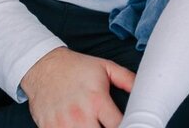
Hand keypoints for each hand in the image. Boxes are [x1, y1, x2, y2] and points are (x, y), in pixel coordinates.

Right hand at [20, 47, 134, 127]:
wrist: (43, 66)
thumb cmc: (76, 67)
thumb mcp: (105, 67)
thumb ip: (127, 79)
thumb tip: (145, 89)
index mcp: (97, 100)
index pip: (119, 125)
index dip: (127, 126)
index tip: (130, 124)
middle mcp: (80, 115)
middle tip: (110, 126)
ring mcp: (62, 124)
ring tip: (95, 125)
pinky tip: (79, 127)